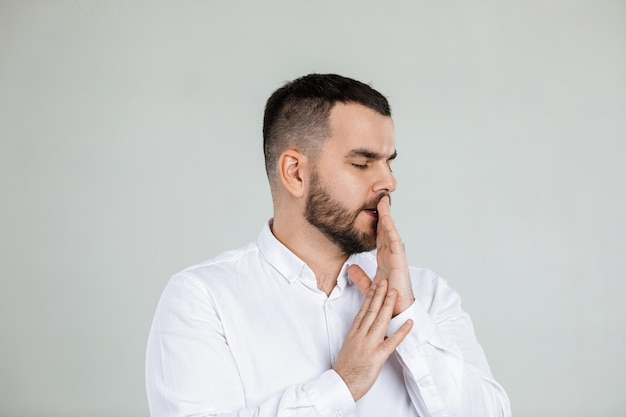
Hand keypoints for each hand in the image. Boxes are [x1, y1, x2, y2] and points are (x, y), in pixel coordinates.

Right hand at [333, 280, 413, 400]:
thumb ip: (359, 336)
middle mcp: (361, 335)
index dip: (370, 296)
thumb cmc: (345, 368)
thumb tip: (368, 328)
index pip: (363, 310)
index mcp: (353, 333)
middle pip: (371, 311)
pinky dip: (401, 331)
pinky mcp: (377, 356)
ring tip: (395, 293)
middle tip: (385, 281)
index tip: (375, 285)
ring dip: (388, 306)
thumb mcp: (349, 347)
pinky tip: (409, 322)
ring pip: (380, 321)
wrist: (341, 384)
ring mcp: (369, 344)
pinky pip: (392, 341)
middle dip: (379, 295)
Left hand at [349, 195, 414, 315]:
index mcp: (385, 259)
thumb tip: (349, 269)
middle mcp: (391, 256)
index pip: (380, 237)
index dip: (377, 223)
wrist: (396, 311)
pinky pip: (394, 243)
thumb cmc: (387, 298)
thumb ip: (360, 277)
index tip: (373, 210)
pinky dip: (391, 230)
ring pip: (391, 233)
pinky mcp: (400, 262)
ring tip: (383, 203)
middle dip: (383, 214)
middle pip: (386, 230)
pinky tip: (387, 220)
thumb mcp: (369, 285)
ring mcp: (397, 257)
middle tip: (379, 198)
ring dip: (387, 218)